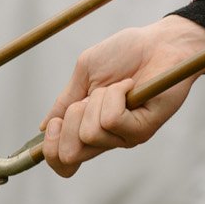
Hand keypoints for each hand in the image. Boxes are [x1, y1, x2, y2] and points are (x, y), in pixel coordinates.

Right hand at [40, 16, 204, 176]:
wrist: (161, 41)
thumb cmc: (126, 52)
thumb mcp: (86, 73)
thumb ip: (64, 101)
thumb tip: (43, 129)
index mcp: (88, 128)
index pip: (63, 162)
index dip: (50, 147)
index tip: (55, 122)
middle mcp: (106, 138)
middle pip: (70, 154)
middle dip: (70, 119)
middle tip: (90, 97)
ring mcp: (124, 136)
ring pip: (89, 133)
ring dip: (98, 99)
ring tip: (118, 86)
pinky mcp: (143, 129)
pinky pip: (111, 120)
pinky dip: (115, 95)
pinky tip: (130, 86)